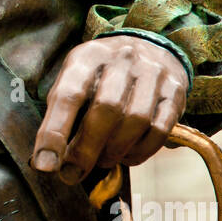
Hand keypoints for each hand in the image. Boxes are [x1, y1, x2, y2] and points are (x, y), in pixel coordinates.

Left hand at [31, 37, 188, 182]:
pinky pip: (159, 130)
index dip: (54, 132)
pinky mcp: (175, 91)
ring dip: (114, 152)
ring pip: (136, 121)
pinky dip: (140, 152)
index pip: (68, 95)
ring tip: (101, 161)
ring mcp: (153, 73)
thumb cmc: (101, 74)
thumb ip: (61, 113)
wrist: (150, 47)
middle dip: (86, 150)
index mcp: (88, 56)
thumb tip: (47, 160)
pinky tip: (126, 157)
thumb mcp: (75, 79)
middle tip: (72, 173)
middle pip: (106, 109)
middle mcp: (122, 59)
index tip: (45, 164)